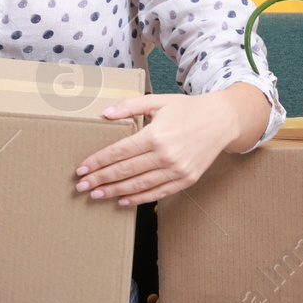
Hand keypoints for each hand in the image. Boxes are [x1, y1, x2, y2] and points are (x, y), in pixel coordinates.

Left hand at [72, 91, 243, 205]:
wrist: (221, 121)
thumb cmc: (186, 109)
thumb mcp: (157, 101)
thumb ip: (129, 106)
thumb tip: (104, 114)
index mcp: (156, 134)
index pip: (119, 152)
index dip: (98, 161)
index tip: (81, 169)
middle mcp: (166, 155)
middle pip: (125, 171)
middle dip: (100, 180)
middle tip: (81, 186)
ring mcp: (177, 170)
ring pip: (139, 185)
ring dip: (115, 192)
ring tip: (96, 195)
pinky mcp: (186, 180)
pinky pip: (158, 193)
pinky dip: (139, 199)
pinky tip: (123, 201)